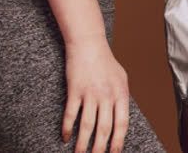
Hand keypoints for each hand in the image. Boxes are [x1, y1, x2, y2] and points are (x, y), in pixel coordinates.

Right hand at [62, 38, 131, 152]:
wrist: (88, 44)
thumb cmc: (106, 61)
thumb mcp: (121, 78)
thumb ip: (121, 97)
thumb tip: (121, 117)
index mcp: (121, 93)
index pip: (122, 123)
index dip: (118, 141)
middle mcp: (107, 95)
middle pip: (104, 128)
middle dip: (100, 148)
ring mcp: (90, 94)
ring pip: (87, 125)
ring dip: (82, 143)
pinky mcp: (75, 91)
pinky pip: (71, 114)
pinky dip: (68, 128)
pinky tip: (65, 137)